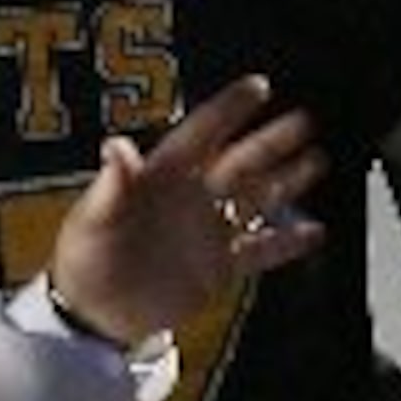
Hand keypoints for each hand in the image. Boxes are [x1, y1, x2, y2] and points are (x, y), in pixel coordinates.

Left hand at [47, 74, 326, 344]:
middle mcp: (190, 198)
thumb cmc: (85, 259)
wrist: (93, 313)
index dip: (229, 110)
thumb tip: (117, 147)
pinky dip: (286, 243)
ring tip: (316, 161)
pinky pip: (259, 251)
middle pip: (239, 161)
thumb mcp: (92, 219)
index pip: (202, 133)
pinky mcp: (217, 268)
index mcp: (161, 177)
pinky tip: (314, 232)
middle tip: (303, 121)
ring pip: (255, 198)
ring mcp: (207, 232)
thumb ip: (111, 184)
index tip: (258, 87)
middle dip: (271, 141)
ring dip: (285, 181)